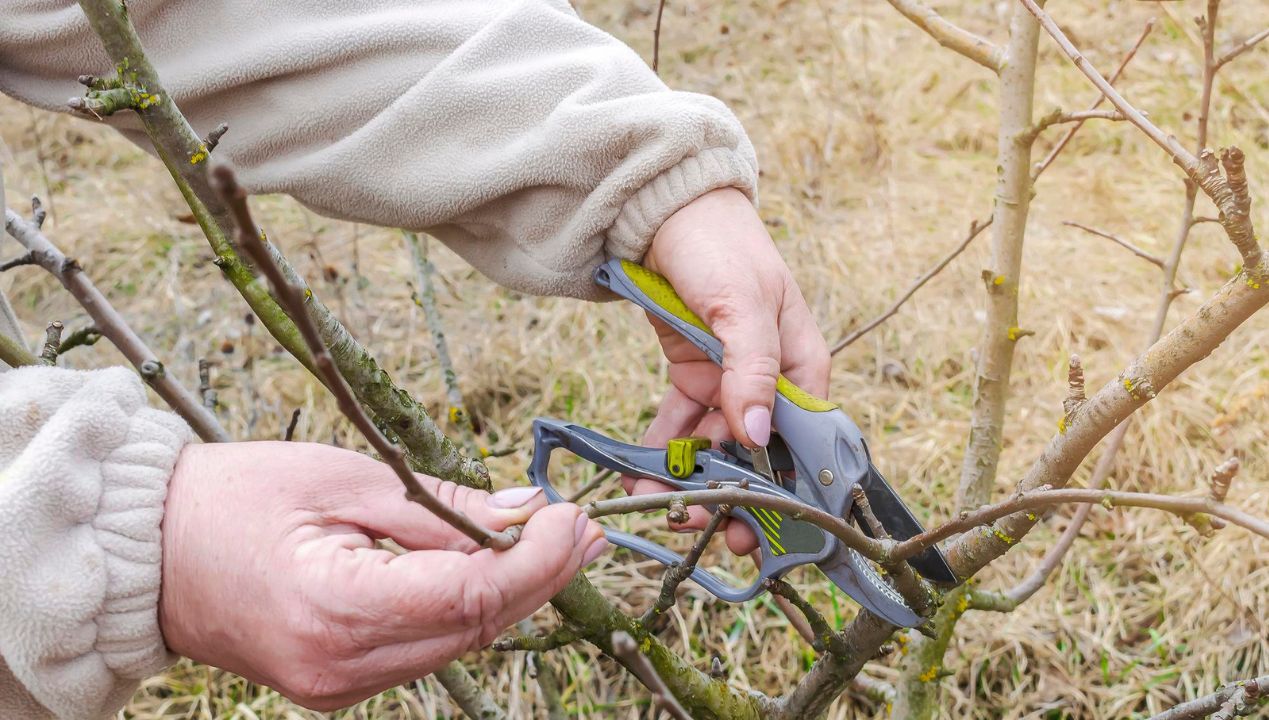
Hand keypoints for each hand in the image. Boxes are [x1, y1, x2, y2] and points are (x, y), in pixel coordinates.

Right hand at [159, 441, 605, 710]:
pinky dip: (466, 609)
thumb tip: (523, 514)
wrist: (147, 551)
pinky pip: (424, 648)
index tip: (574, 519)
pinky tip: (497, 569)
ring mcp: (338, 686)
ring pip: (457, 643)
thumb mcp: (344, 479)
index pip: (470, 597)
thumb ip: (440, 508)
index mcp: (335, 608)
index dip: (537, 561)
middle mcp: (342, 667)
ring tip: (558, 542)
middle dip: (542, 578)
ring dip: (512, 594)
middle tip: (586, 529)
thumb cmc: (233, 498)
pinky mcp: (338, 684)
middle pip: (476, 629)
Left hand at [626, 187, 830, 554]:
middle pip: (759, 455)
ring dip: (692, 482)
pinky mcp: (691, 378)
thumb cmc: (721, 247)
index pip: (806, 441)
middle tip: (709, 530)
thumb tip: (756, 432)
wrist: (664, 210)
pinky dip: (661, 455)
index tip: (767, 529)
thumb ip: (752, 369)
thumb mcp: (743, 305)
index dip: (790, 489)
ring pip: (715, 449)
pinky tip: (638, 478)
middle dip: (735, 497)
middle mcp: (769, 383)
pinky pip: (679, 428)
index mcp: (802, 366)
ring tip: (663, 509)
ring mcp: (728, 383)